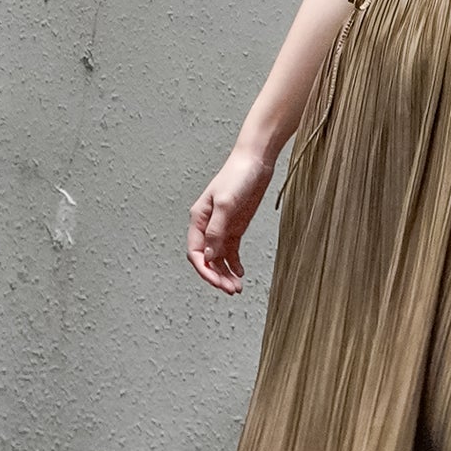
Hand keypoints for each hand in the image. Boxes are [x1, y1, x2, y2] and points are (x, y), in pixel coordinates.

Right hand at [187, 147, 274, 293]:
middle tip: (231, 290)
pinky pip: (230, 251)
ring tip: (237, 287)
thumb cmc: (238, 176)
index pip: (195, 252)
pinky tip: (240, 273)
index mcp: (198, 218)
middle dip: (217, 276)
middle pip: (206, 259)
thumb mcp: (227, 203)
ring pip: (218, 257)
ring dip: (225, 273)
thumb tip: (208, 255)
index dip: (204, 270)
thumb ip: (216, 230)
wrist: (256, 161)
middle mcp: (207, 225)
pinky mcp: (235, 226)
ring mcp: (222, 226)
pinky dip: (234, 264)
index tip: (217, 283)